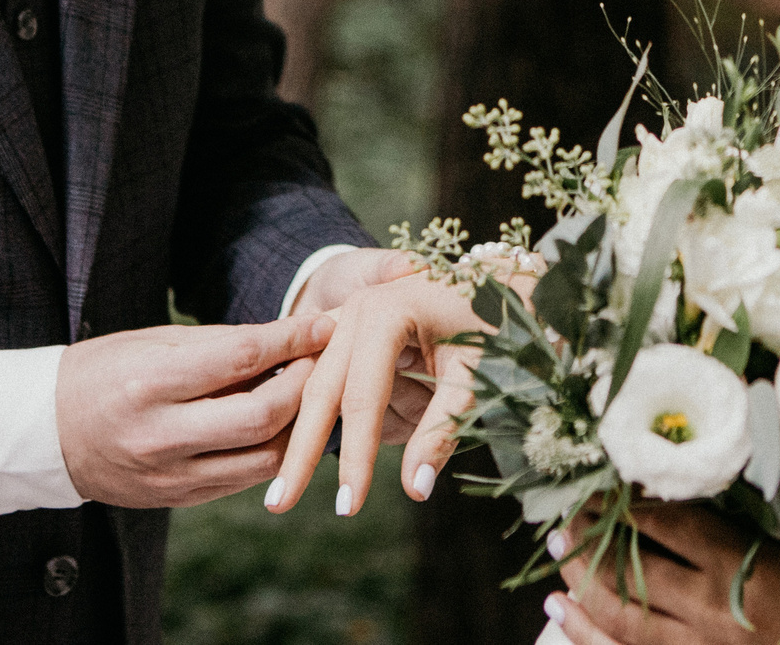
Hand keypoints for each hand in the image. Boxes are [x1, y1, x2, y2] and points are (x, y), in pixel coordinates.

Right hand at [51, 312, 333, 508]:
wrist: (49, 433)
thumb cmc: (105, 372)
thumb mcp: (152, 342)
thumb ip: (220, 344)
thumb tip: (289, 338)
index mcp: (149, 383)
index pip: (240, 359)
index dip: (291, 340)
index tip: (322, 324)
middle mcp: (160, 435)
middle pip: (261, 416)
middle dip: (304, 385)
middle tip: (322, 360)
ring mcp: (170, 476)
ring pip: (263, 458)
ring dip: (297, 425)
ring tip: (307, 393)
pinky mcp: (179, 499)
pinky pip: (244, 478)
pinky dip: (270, 449)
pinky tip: (280, 424)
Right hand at [264, 252, 498, 515]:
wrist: (500, 273)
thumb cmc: (492, 317)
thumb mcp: (475, 369)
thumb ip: (443, 426)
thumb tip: (415, 489)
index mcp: (383, 313)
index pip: (362, 400)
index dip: (356, 457)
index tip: (349, 507)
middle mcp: (354, 313)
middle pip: (319, 392)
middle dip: (300, 451)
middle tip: (279, 506)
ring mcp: (347, 319)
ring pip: (313, 386)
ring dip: (301, 435)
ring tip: (281, 490)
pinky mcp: (350, 332)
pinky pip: (325, 377)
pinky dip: (312, 414)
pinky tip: (293, 453)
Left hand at [542, 505, 779, 644]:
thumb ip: (726, 528)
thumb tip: (667, 494)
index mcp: (743, 569)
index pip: (666, 524)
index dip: (626, 503)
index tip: (603, 485)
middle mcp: (715, 612)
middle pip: (633, 572)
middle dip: (592, 544)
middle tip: (566, 520)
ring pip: (622, 619)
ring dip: (583, 588)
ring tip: (559, 562)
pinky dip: (592, 635)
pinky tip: (566, 616)